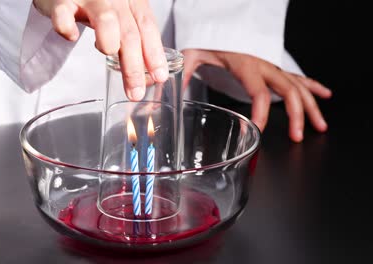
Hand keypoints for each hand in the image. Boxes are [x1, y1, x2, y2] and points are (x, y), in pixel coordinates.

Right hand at [33, 0, 167, 100]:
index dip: (154, 53)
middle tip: (135, 92)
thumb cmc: (94, 2)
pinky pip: (64, 15)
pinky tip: (72, 36)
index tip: (159, 77)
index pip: (148, 28)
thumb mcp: (120, 15)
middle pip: (129, 33)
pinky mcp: (61, 0)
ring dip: (109, 44)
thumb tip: (145, 72)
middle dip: (134, 67)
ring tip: (107, 53)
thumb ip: (131, 39)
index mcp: (131, 0)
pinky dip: (67, 28)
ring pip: (106, 22)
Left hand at [182, 49, 331, 141]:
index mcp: (246, 65)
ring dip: (311, 106)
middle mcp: (264, 66)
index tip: (258, 128)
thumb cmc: (210, 37)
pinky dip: (313, 86)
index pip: (258, 92)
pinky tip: (324, 96)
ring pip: (299, 86)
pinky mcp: (274, 66)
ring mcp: (272, 66)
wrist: (222, 22)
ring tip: (321, 125)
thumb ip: (183, 72)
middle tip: (297, 136)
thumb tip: (169, 91)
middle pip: (288, 91)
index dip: (261, 111)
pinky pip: (298, 77)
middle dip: (296, 115)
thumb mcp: (193, 53)